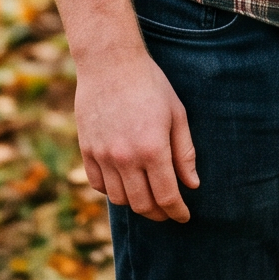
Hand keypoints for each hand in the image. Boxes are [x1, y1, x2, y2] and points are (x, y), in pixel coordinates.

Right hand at [74, 45, 199, 221]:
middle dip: (159, 214)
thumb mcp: (177, 114)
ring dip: (136, 204)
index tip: (183, 217)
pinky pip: (98, 184)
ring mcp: (103, 155)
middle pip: (142, 204)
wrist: (110, 62)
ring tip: (148, 198)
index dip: (177, 212)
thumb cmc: (150, 84)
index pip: (166, 196)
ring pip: (119, 199)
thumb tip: (191, 185)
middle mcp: (125, 157)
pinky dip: (112, 191)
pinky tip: (124, 184)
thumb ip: (184, 152)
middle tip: (168, 212)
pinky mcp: (87, 149)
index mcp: (152, 149)